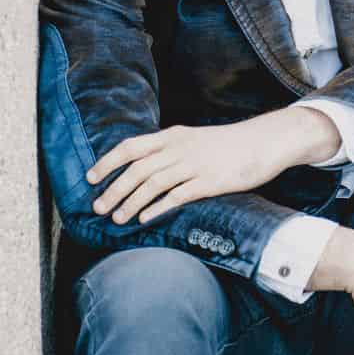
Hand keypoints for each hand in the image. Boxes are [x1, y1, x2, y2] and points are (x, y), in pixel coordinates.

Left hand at [88, 105, 339, 224]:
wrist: (263, 142)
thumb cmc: (226, 144)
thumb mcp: (193, 139)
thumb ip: (168, 150)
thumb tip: (140, 166)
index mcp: (172, 135)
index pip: (131, 146)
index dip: (108, 162)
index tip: (90, 178)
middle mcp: (179, 148)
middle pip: (137, 169)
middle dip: (113, 189)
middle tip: (97, 207)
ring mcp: (194, 164)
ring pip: (153, 184)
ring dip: (131, 202)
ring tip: (117, 219)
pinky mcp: (209, 182)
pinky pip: (177, 196)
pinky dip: (157, 208)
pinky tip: (145, 219)